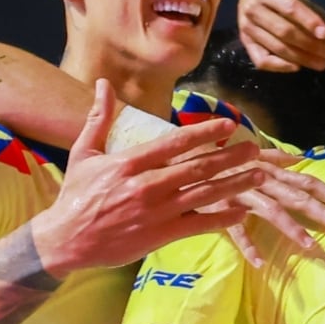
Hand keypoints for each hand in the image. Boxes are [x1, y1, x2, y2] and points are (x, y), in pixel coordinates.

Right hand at [33, 83, 298, 273]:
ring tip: (259, 175)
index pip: (175, 143)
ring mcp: (156, 212)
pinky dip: (222, 218)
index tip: (227, 123)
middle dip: (231, 157)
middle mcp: (146, 186)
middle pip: (198, 168)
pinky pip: (198, 225)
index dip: (204, 132)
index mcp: (129, 163)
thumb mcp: (84, 152)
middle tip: (255, 148)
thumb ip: (99, 117)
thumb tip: (102, 83)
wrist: (65, 240)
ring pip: (204, 195)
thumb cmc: (75, 195)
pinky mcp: (159, 236)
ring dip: (235, 184)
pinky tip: (242, 211)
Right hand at [217, 151, 324, 266]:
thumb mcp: (251, 156)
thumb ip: (276, 159)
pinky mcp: (222, 209)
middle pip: (297, 197)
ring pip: (272, 212)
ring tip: (311, 246)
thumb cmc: (224, 160)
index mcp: (271, 172)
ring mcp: (242, 195)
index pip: (306, 182)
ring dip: (292, 229)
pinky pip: (235, 230)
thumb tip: (298, 159)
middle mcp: (261, 181)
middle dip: (322, 213)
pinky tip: (259, 263)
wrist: (187, 157)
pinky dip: (247, 245)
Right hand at [237, 0, 324, 70]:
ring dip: (300, 58)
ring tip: (321, 63)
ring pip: (276, 47)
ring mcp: (246, 28)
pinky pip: (261, 60)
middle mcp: (251, 9)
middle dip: (308, 44)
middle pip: (284, 31)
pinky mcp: (245, 42)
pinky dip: (279, 66)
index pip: (289, 8)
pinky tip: (298, 67)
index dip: (309, 21)